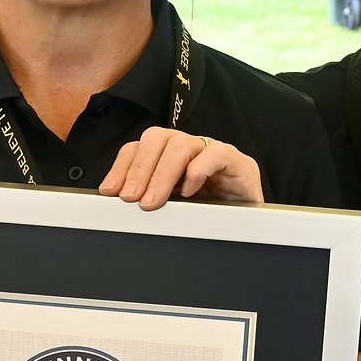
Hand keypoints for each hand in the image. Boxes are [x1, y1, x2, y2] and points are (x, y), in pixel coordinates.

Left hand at [100, 127, 263, 210]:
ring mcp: (211, 151)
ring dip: (162, 174)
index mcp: (168, 156)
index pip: (139, 148)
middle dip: (139, 169)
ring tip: (152, 201)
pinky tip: (189, 191)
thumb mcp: (172, 208)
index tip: (110, 191)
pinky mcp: (236, 161)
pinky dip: (198, 170)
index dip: (122, 167)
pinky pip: (216, 154)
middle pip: (156, 139)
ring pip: (181, 145)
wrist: (250, 220)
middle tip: (130, 198)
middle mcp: (188, 148)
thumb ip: (150, 201)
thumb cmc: (209, 213)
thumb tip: (119, 208)